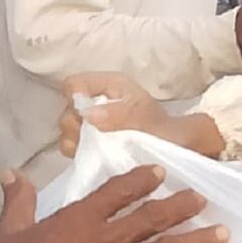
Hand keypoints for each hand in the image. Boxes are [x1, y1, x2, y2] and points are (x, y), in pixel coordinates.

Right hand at [0, 169, 223, 242]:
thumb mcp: (11, 230)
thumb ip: (18, 199)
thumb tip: (9, 171)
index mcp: (81, 218)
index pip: (118, 191)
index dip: (141, 180)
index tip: (158, 173)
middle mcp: (107, 239)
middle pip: (152, 218)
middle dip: (179, 207)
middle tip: (201, 199)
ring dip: (196, 242)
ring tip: (221, 234)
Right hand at [56, 73, 224, 158]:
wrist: (175, 150)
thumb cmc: (162, 128)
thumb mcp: (144, 117)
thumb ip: (119, 114)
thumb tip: (87, 115)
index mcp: (108, 85)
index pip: (74, 84)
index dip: (74, 100)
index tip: (85, 119)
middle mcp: (96, 100)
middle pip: (67, 108)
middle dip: (75, 125)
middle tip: (91, 139)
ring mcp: (91, 121)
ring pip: (67, 128)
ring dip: (75, 141)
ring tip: (93, 151)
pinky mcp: (90, 141)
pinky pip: (71, 145)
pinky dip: (77, 153)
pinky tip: (92, 158)